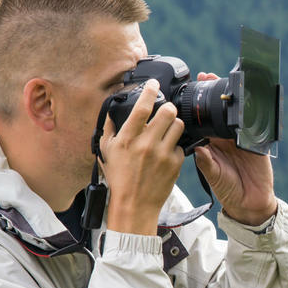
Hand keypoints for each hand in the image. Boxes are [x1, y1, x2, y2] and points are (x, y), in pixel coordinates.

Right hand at [100, 79, 184, 234]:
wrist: (134, 204)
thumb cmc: (119, 178)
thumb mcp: (106, 150)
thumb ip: (109, 127)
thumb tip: (113, 109)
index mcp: (127, 138)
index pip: (142, 107)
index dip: (150, 90)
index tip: (154, 83)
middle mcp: (146, 144)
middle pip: (168, 111)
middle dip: (167, 107)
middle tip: (165, 110)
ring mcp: (163, 154)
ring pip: (178, 125)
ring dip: (174, 123)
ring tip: (168, 128)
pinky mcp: (175, 164)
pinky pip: (181, 145)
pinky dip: (175, 145)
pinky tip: (167, 150)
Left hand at [191, 72, 277, 225]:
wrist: (249, 202)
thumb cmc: (227, 189)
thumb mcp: (213, 175)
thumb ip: (206, 161)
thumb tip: (196, 147)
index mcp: (212, 143)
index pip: (204, 119)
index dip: (198, 105)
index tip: (192, 88)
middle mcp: (226, 138)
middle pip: (221, 111)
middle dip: (215, 94)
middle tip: (207, 76)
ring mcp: (243, 139)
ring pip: (238, 115)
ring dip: (233, 100)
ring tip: (226, 84)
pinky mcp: (259, 143)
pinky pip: (257, 127)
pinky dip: (254, 116)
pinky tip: (248, 105)